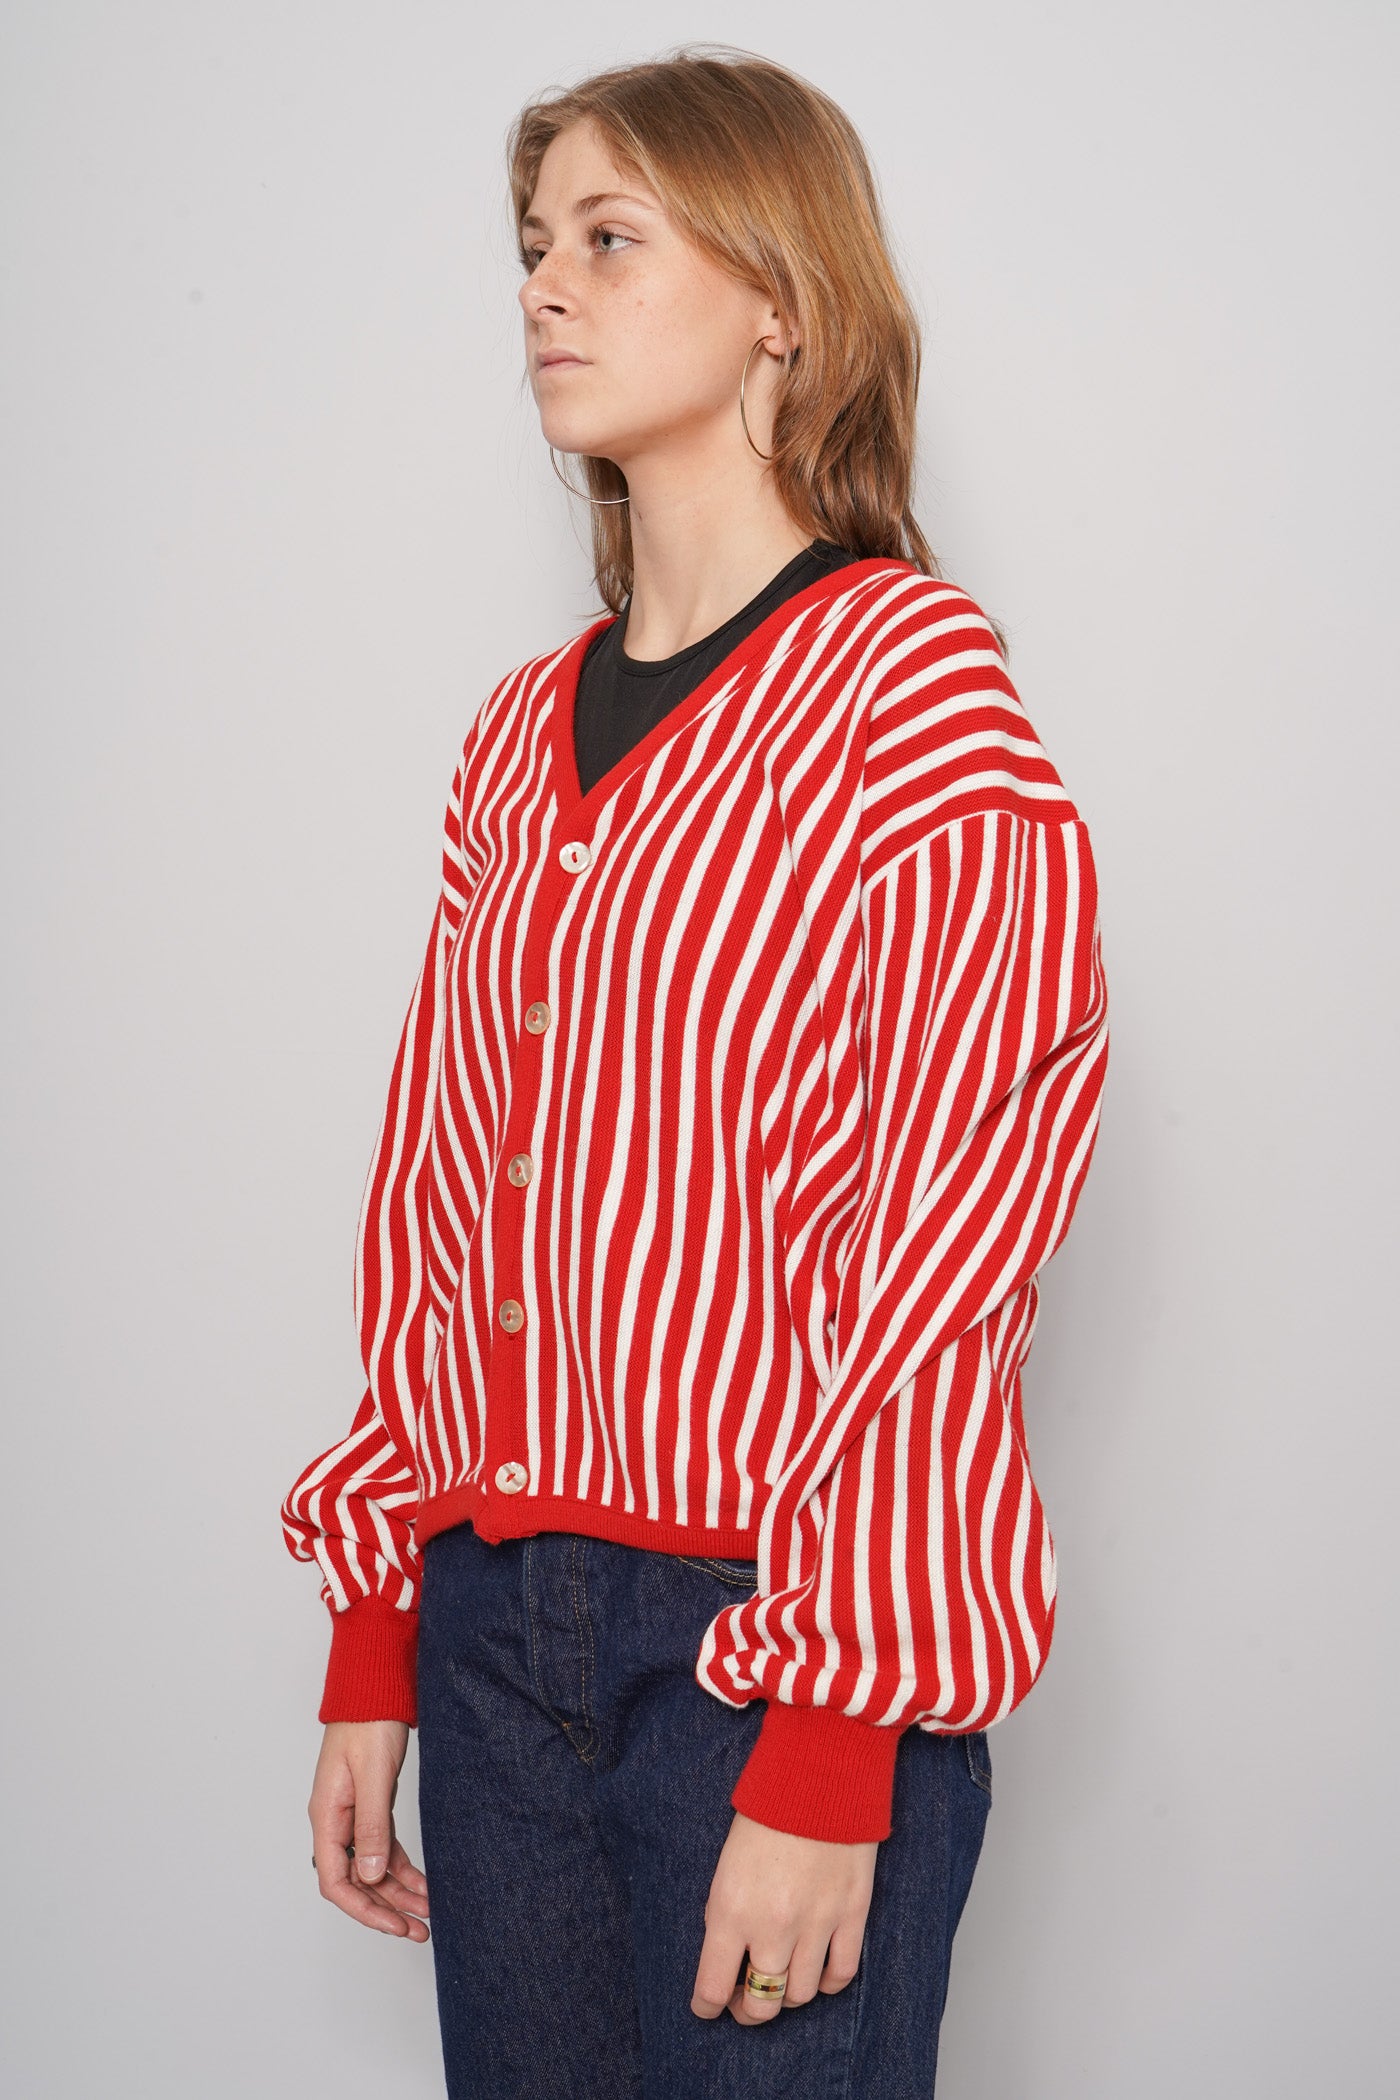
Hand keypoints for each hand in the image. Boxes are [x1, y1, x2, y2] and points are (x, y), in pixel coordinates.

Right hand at [308, 1720, 430, 1941]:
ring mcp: (353, 1815)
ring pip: (372, 1868)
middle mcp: (336, 1821)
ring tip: (427, 1913)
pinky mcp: (371, 1806)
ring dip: (398, 1892)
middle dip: (387, 1908)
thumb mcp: (373, 1776)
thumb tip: (368, 1876)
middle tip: (419, 1929)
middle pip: (356, 1881)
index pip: (335, 1881)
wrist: (376, 1688)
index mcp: (327, 1816)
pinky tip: (423, 1883)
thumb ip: (371, 1826)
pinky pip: (384, 1848)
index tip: (394, 1925)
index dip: (364, 1909)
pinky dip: (402, 1867)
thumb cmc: (369, 1723)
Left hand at [690, 1810, 876, 2022]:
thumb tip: (728, 1955)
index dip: (707, 2006)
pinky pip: (841, 1975)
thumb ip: (724, 1913)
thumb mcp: (725, 1864)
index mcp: (731, 1910)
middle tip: (744, 2002)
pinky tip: (817, 1970)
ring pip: (801, 1995)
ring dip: (787, 1996)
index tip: (707, 2006)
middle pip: (762, 2004)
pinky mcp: (852, 1915)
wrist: (819, 1775)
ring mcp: (816, 1924)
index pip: (713, 1987)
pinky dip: (828, 1982)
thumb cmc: (766, 1812)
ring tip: (781, 1983)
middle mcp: (773, 1927)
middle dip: (748, 2010)